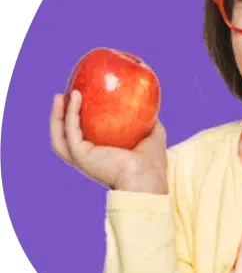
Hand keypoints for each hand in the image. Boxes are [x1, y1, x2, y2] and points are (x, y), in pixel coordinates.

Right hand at [49, 90, 168, 193]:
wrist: (148, 176)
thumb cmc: (153, 162)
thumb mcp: (152, 135)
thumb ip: (149, 121)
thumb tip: (150, 106)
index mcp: (101, 157)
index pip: (82, 139)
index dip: (77, 122)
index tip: (79, 100)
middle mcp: (88, 160)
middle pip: (65, 137)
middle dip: (61, 117)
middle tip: (64, 95)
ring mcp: (82, 159)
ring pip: (60, 137)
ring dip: (57, 116)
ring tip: (60, 96)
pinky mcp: (81, 156)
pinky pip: (70, 131)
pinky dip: (70, 114)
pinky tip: (75, 97)